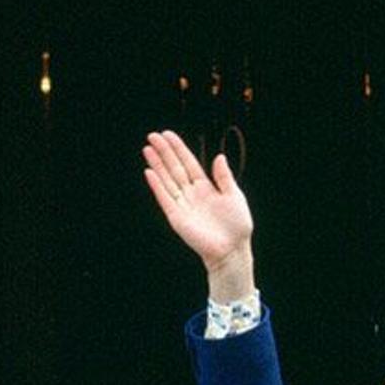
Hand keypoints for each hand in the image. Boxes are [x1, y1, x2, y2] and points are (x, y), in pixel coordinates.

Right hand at [143, 128, 254, 298]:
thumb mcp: (234, 196)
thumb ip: (224, 177)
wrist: (232, 250)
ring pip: (167, 180)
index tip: (167, 135)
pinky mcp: (177, 218)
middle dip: (164, 152)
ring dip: (157, 165)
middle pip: (174, 168)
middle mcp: (192, 194)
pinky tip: (149, 172)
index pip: (188, 163)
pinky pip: (165, 199)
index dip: (178, 149)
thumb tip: (219, 157)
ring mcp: (183, 205)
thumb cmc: (237, 226)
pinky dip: (157, 186)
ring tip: (147, 149)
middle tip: (152, 136)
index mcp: (205, 187)